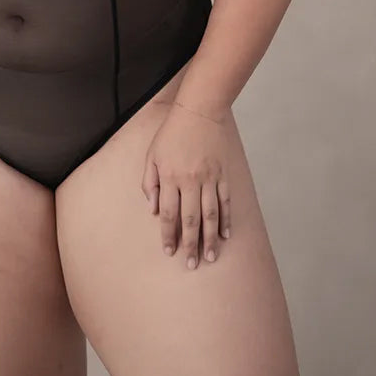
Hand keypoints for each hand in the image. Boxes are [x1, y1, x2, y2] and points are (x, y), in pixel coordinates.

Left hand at [141, 101, 231, 267]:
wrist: (199, 111)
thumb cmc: (172, 133)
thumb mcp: (152, 155)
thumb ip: (150, 182)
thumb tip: (152, 210)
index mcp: (170, 177)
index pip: (168, 214)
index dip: (168, 235)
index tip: (169, 251)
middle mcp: (190, 181)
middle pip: (190, 219)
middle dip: (190, 244)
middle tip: (191, 264)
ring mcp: (209, 178)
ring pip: (210, 215)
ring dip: (210, 238)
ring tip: (210, 257)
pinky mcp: (223, 174)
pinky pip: (225, 201)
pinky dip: (226, 219)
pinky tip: (225, 235)